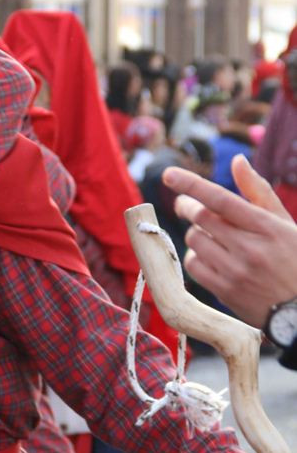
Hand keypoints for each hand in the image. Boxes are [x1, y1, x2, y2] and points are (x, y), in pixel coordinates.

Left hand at [162, 158, 296, 326]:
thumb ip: (258, 191)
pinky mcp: (225, 292)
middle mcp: (250, 249)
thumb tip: (236, 161)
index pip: (221, 199)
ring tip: (206, 233)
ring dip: (194, 232)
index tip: (169, 174)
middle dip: (187, 206)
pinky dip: (194, 256)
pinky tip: (207, 254)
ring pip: (194, 240)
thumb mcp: (284, 223)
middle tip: (184, 204)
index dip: (192, 185)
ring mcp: (236, 272)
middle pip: (201, 218)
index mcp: (267, 227)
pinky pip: (193, 265)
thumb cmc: (294, 258)